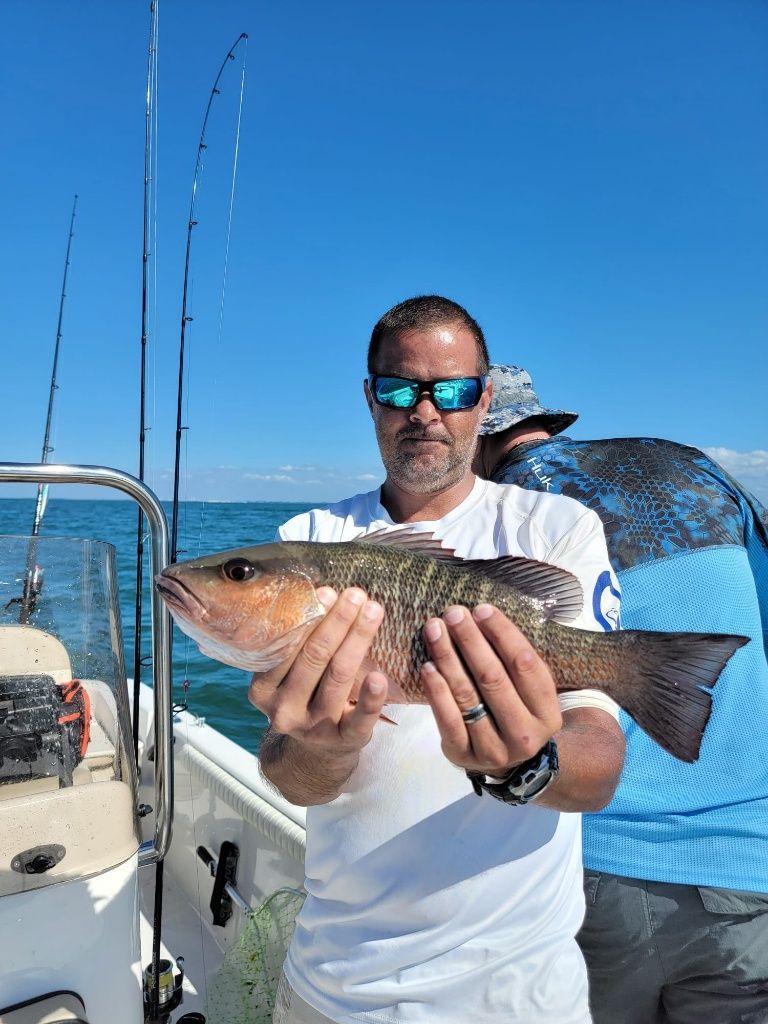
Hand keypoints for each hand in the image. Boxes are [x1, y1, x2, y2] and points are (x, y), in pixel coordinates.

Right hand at [248, 586, 387, 755]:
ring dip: (358, 638)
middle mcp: (283, 709)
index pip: (287, 647)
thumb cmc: (304, 697)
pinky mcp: (344, 740)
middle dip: (337, 621)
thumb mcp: (286, 678)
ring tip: (373, 611)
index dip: (309, 617)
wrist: (315, 754)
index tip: (328, 591)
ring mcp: (313, 727)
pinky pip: (360, 717)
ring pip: (338, 676)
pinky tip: (379, 676)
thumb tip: (320, 593)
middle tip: (356, 594)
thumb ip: (295, 645)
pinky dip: (372, 696)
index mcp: (262, 689)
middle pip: (314, 657)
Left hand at [420, 603, 562, 776]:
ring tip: (434, 630)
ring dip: (447, 657)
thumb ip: (513, 661)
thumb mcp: (528, 690)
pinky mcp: (463, 755)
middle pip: (493, 677)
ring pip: (467, 695)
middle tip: (453, 613)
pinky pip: (447, 719)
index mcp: (547, 712)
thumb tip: (482, 616)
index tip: (481, 609)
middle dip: (470, 640)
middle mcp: (524, 734)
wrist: (505, 761)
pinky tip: (428, 666)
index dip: (502, 633)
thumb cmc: (514, 710)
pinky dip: (436, 690)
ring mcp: (494, 748)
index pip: (525, 664)